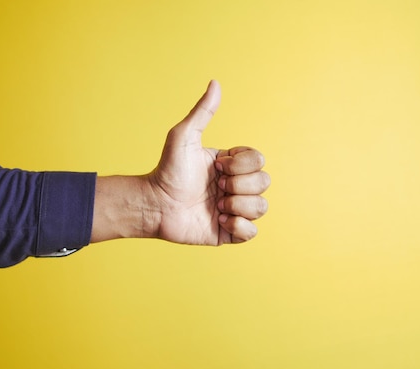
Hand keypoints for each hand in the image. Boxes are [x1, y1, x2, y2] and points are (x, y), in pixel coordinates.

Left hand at [90, 81, 269, 244]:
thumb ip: (202, 112)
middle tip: (216, 186)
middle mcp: (236, 186)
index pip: (259, 160)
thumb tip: (215, 83)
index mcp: (231, 165)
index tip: (216, 167)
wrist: (154, 204)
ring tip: (217, 207)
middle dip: (239, 185)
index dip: (240, 165)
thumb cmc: (166, 170)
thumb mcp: (184, 137)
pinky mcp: (229, 233)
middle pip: (265, 182)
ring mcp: (235, 210)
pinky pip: (253, 232)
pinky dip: (239, 227)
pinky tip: (220, 221)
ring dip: (239, 205)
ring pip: (261, 207)